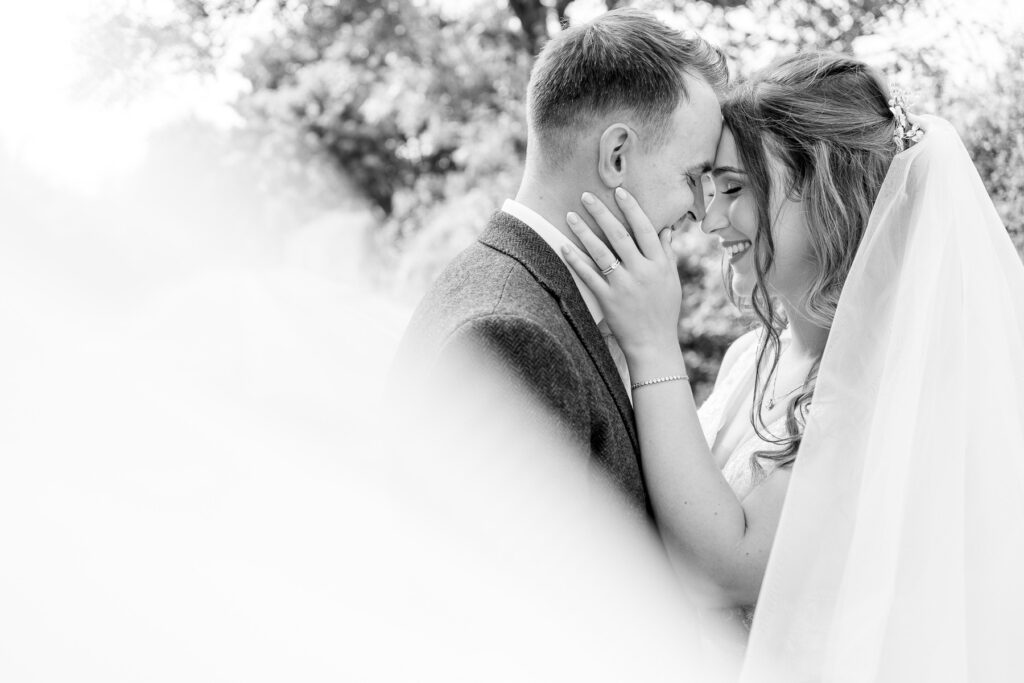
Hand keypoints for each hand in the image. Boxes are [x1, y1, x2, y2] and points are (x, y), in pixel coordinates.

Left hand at [561, 187, 682, 361]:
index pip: (645, 229)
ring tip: (570, 216)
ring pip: (601, 253)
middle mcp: (642, 271)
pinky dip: (576, 261)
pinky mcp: (608, 300)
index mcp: (659, 264)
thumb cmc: (664, 310)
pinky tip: (564, 246)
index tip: (619, 191)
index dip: (632, 208)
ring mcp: (624, 286)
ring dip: (584, 232)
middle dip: (602, 213)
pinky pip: (589, 276)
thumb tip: (666, 227)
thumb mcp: (672, 280)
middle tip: (586, 196)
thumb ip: (667, 253)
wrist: (654, 344)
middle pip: (620, 235)